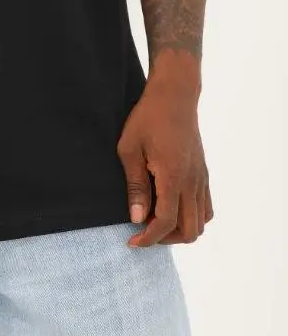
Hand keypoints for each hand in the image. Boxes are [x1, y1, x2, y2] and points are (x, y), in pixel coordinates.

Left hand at [116, 73, 212, 246]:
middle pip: (189, 231)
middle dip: (165, 239)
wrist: (174, 95)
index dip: (149, 238)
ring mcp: (201, 178)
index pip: (166, 222)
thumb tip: (136, 218)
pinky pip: (206, 207)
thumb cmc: (147, 117)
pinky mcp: (203, 173)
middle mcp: (192, 182)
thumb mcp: (129, 149)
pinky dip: (192, 217)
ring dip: (180, 229)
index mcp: (173, 177)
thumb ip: (135, 186)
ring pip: (201, 222)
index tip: (132, 241)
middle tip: (143, 230)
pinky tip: (172, 206)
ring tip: (156, 219)